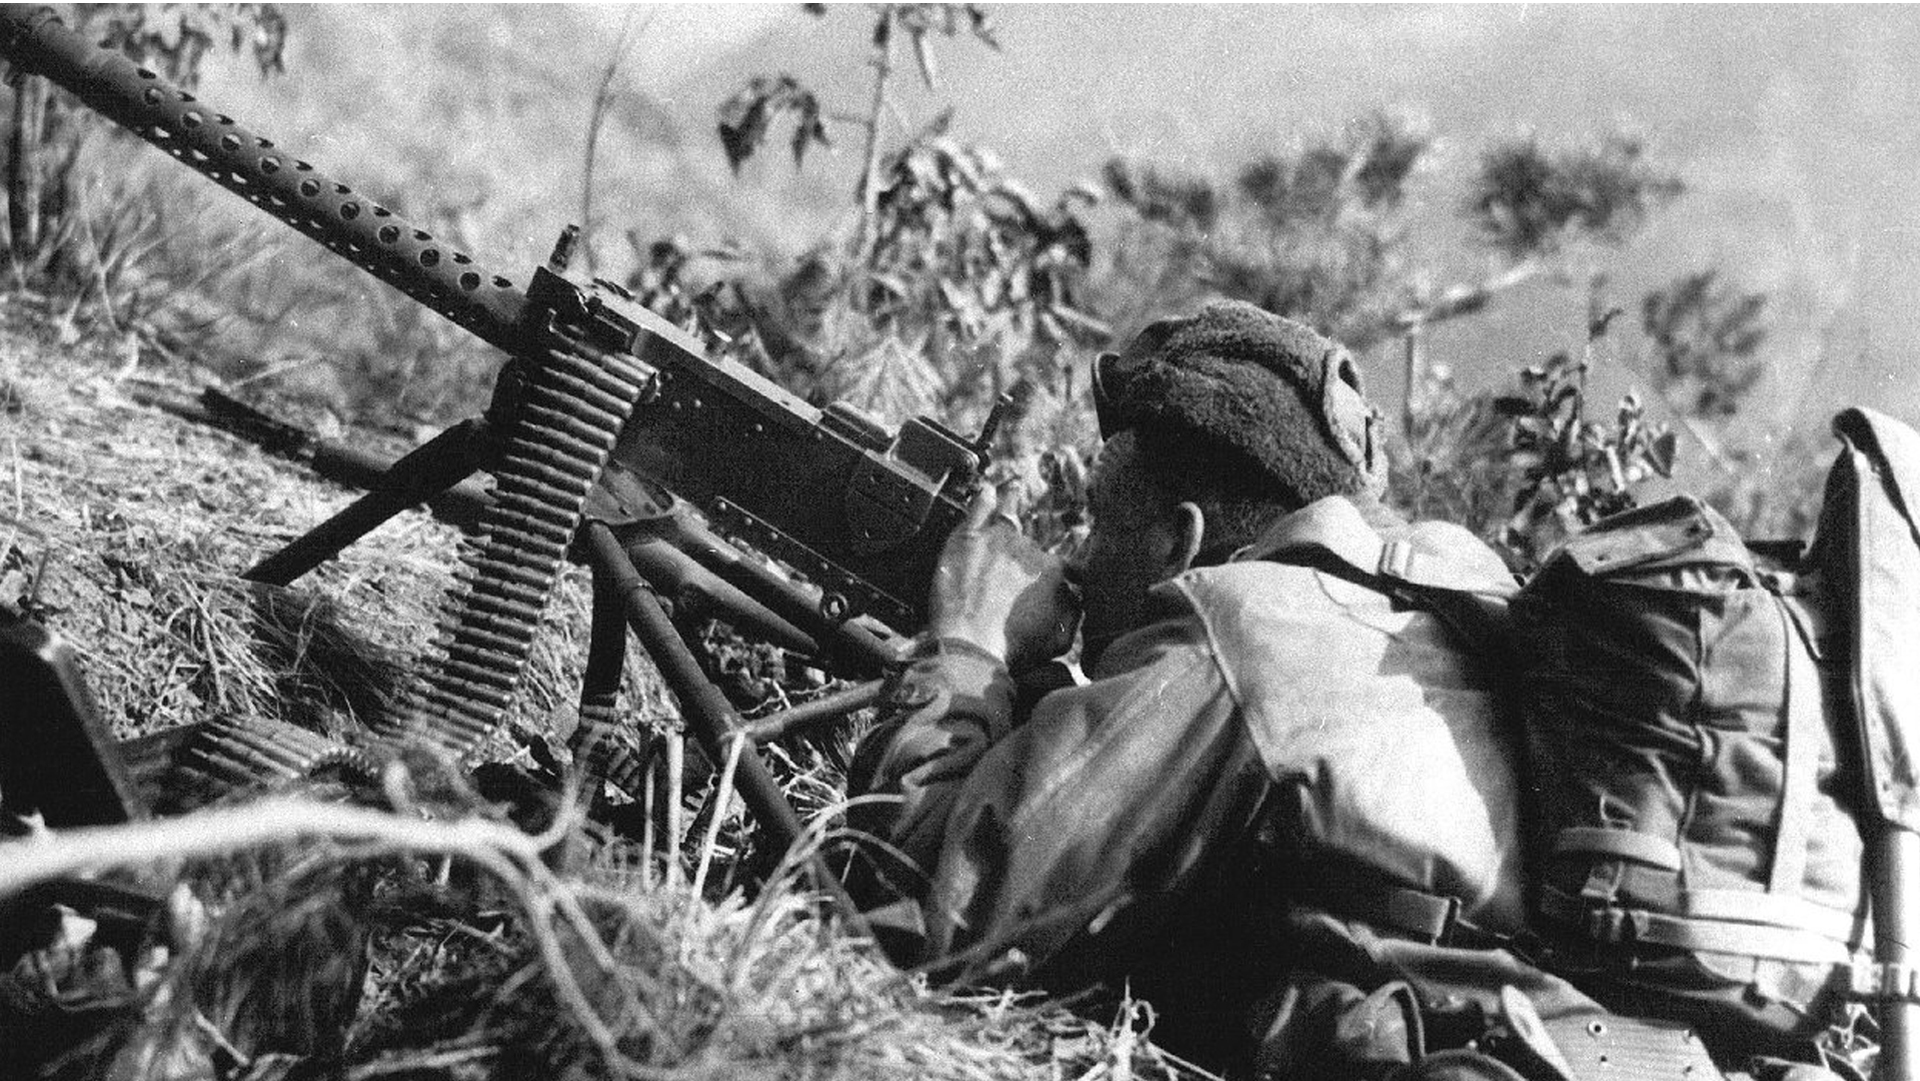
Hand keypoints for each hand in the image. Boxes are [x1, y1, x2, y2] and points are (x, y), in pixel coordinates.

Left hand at [928, 483, 1080, 670]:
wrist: (972, 646)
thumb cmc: (1014, 649)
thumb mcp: (1059, 640)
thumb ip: (1073, 614)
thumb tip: (1076, 597)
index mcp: (1052, 571)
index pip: (1061, 565)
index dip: (1060, 573)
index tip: (1057, 578)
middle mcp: (1028, 548)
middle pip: (1032, 541)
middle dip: (1030, 546)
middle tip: (1020, 553)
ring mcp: (996, 539)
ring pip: (1008, 511)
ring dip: (1013, 498)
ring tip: (1014, 486)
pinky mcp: (967, 540)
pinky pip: (978, 509)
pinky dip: (984, 498)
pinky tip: (986, 490)